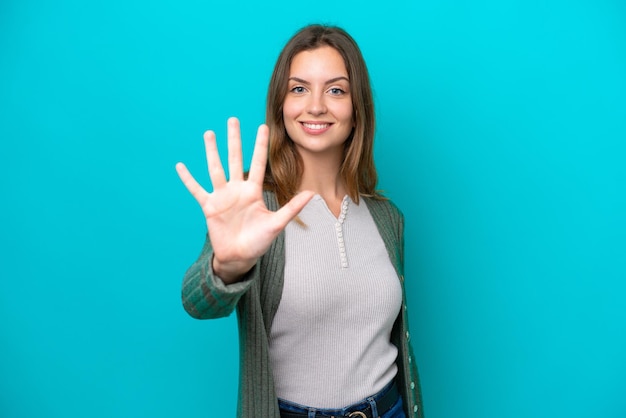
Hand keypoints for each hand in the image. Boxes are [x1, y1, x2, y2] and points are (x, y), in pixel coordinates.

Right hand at [176, 117, 313, 283]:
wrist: (239, 257)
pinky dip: (188, 179)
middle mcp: (237, 190)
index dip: (259, 145)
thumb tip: (312, 194)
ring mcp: (222, 197)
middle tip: (233, 119)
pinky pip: (196, 190)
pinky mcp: (209, 207)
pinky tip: (180, 166)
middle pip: (235, 159)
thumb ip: (292, 208)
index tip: (262, 126)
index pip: (257, 163)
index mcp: (253, 191)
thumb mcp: (277, 224)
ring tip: (209, 133)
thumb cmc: (259, 241)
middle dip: (234, 140)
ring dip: (212, 152)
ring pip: (215, 169)